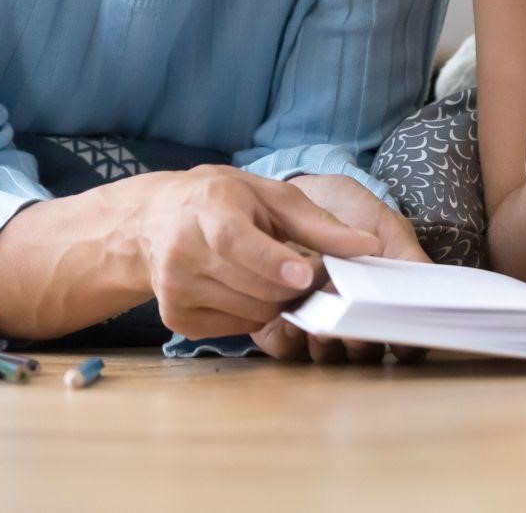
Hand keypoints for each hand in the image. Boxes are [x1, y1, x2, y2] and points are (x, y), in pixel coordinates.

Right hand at [135, 166, 380, 340]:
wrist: (155, 220)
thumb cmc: (223, 201)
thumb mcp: (270, 196)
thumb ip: (319, 224)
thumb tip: (370, 247)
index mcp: (209, 211)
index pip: (239, 243)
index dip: (272, 262)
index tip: (304, 274)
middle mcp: (184, 252)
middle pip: (256, 287)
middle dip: (291, 284)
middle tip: (301, 268)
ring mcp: (176, 289)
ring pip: (251, 312)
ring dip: (274, 300)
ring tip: (268, 274)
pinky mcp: (175, 318)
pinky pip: (236, 328)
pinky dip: (251, 313)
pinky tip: (241, 286)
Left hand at [250, 173, 429, 364]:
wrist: (302, 193)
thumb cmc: (350, 209)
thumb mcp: (386, 225)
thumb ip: (407, 257)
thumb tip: (425, 294)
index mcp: (382, 304)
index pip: (402, 341)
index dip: (404, 344)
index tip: (401, 338)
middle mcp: (352, 320)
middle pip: (364, 354)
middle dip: (361, 345)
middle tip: (356, 331)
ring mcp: (315, 324)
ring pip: (327, 357)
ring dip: (326, 347)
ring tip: (321, 328)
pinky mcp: (278, 324)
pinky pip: (286, 348)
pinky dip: (290, 341)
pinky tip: (292, 322)